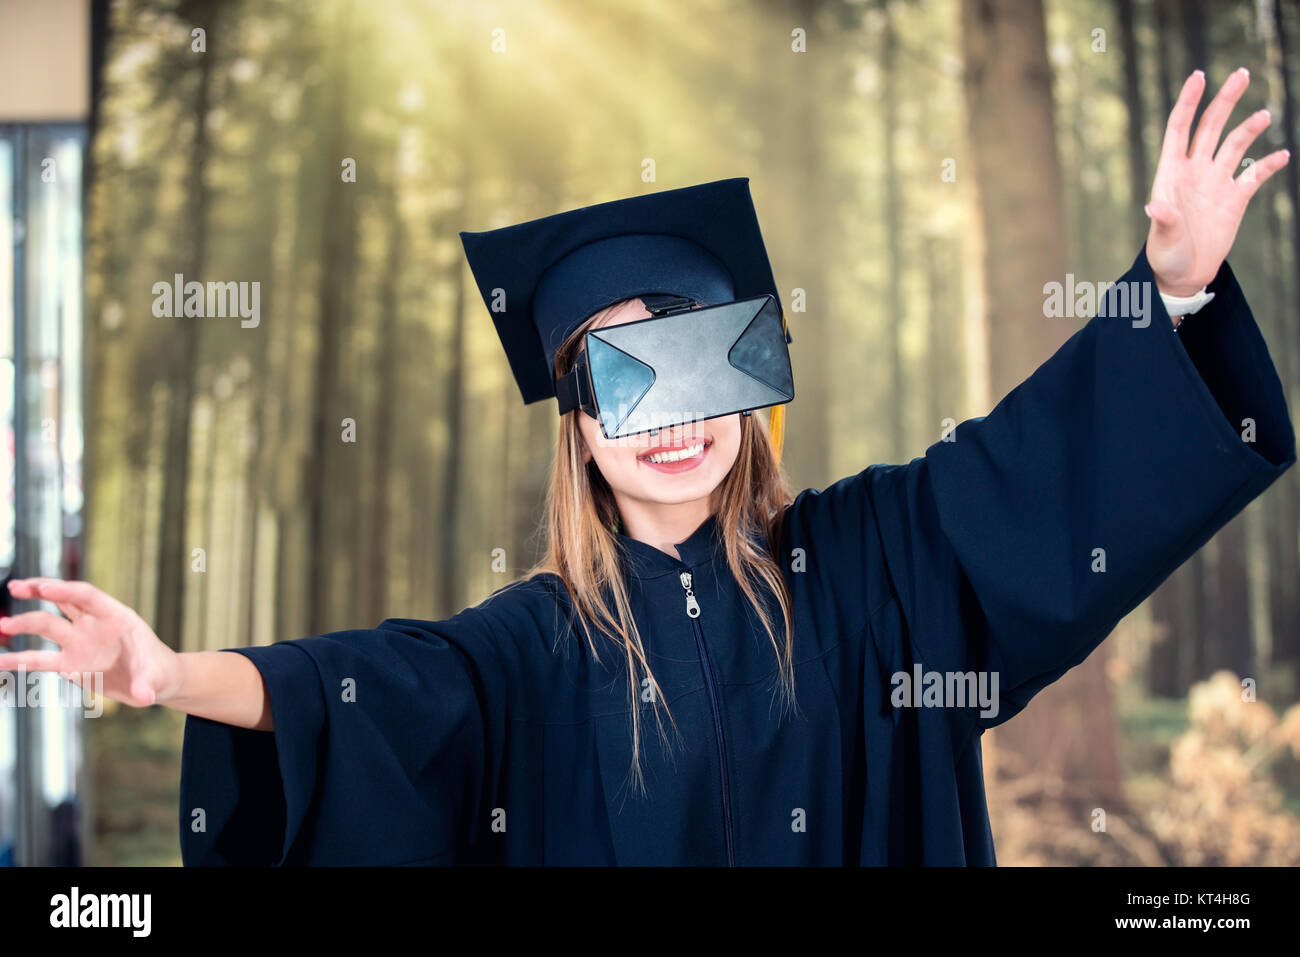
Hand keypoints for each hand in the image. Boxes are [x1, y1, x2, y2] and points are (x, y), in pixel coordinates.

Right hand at [0, 577, 179, 706]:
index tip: (44, 588)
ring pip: (46, 625)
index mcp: (116, 617)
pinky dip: (19, 660)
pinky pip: (39, 660)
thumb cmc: (158, 672)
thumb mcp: (156, 677)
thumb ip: (147, 684)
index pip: (87, 596)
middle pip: (62, 601)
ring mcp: (79, 643)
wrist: (153, 683)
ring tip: (2, 626)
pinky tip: (0, 660)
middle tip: (16, 587)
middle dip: (39, 591)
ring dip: (23, 623)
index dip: (66, 590)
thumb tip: (144, 696)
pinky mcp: (69, 664)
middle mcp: (93, 625)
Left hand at [1146, 67, 1288, 297]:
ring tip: (1265, 116)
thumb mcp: (1162, 238)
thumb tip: (1157, 206)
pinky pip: (1255, 175)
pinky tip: (1282, 155)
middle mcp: (1195, 171)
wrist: (1183, 275)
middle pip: (1210, 127)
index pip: (1179, 129)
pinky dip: (1268, 164)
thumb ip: (1163, 219)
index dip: (1188, 102)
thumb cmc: (1165, 255)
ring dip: (1249, 129)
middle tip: (1242, 74)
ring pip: (1234, 144)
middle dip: (1225, 100)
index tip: (1199, 76)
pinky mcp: (1235, 198)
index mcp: (1171, 173)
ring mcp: (1216, 182)